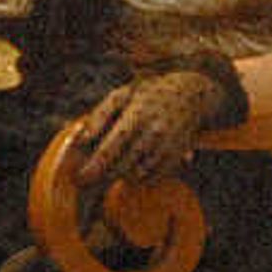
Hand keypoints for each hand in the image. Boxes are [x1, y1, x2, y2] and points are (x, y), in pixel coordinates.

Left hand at [70, 54, 248, 194]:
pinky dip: (138, 177)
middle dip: (103, 175)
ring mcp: (167, 146)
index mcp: (136, 115)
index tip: (79, 177)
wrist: (192, 93)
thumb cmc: (148, 93)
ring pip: (136, 174)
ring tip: (114, 165)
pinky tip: (133, 166)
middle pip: (121, 166)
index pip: (110, 149)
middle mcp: (153, 133)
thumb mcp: (121, 95)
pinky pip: (152, 178)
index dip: (94, 167)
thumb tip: (82, 139)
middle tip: (90, 176)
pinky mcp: (177, 156)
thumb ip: (99, 116)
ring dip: (120, 175)